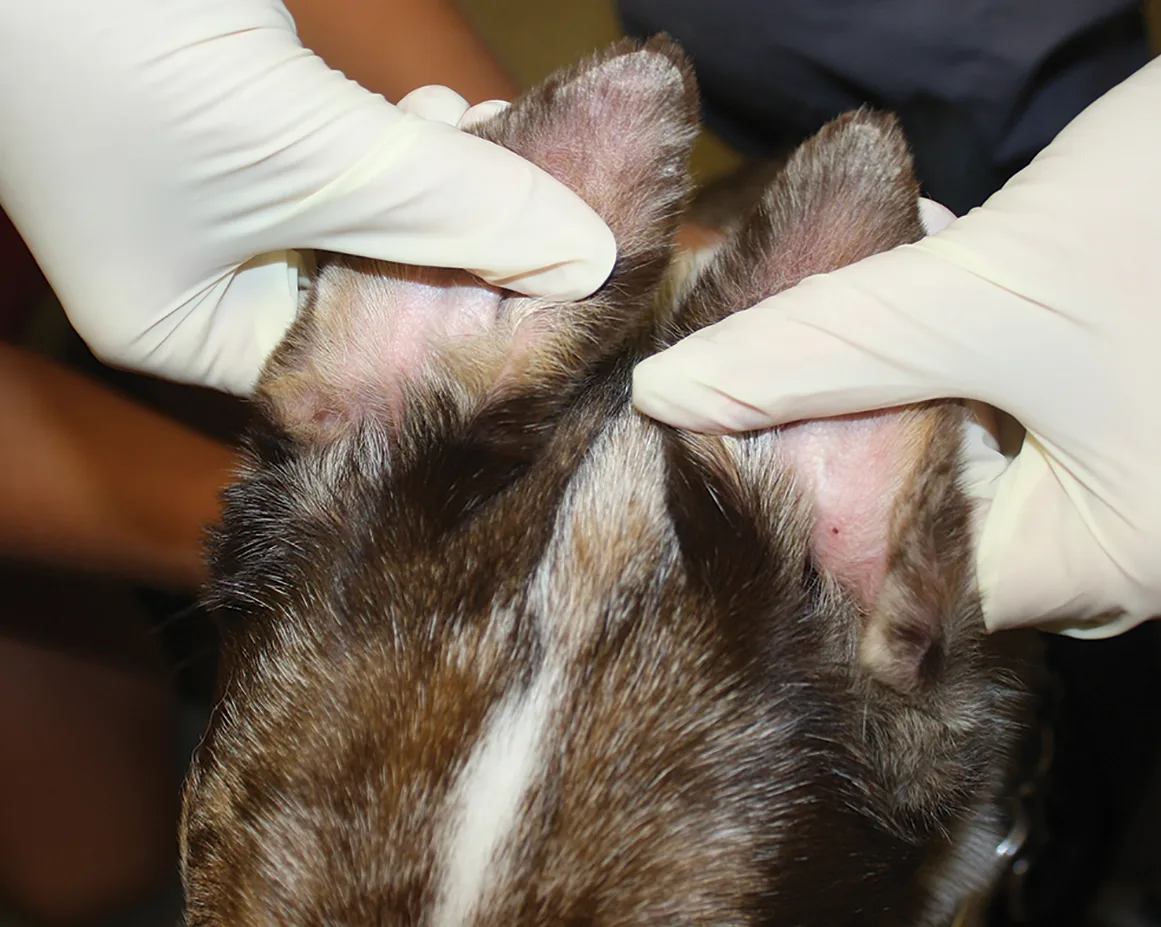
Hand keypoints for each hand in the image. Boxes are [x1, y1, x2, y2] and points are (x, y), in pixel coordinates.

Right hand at [0, 0, 614, 393]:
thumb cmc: (119, 51)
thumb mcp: (310, 156)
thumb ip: (453, 208)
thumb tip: (586, 260)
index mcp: (186, 326)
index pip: (346, 363)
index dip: (450, 336)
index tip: (545, 304)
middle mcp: (206, 273)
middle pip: (368, 289)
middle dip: (456, 250)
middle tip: (543, 224)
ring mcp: (225, 193)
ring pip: (371, 214)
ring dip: (444, 183)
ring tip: (498, 143)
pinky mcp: (248, 118)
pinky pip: (352, 153)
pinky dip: (407, 139)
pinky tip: (446, 115)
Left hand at [633, 58, 1160, 637]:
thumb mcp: (998, 290)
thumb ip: (830, 350)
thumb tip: (671, 395)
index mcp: (1103, 557)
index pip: (908, 570)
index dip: (813, 500)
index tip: (723, 434)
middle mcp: (1128, 532)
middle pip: (937, 495)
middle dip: (854, 414)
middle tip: (762, 351)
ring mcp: (1139, 458)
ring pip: (977, 426)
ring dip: (905, 353)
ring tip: (837, 286)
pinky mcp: (1139, 385)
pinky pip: (1025, 374)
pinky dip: (967, 321)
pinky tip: (927, 253)